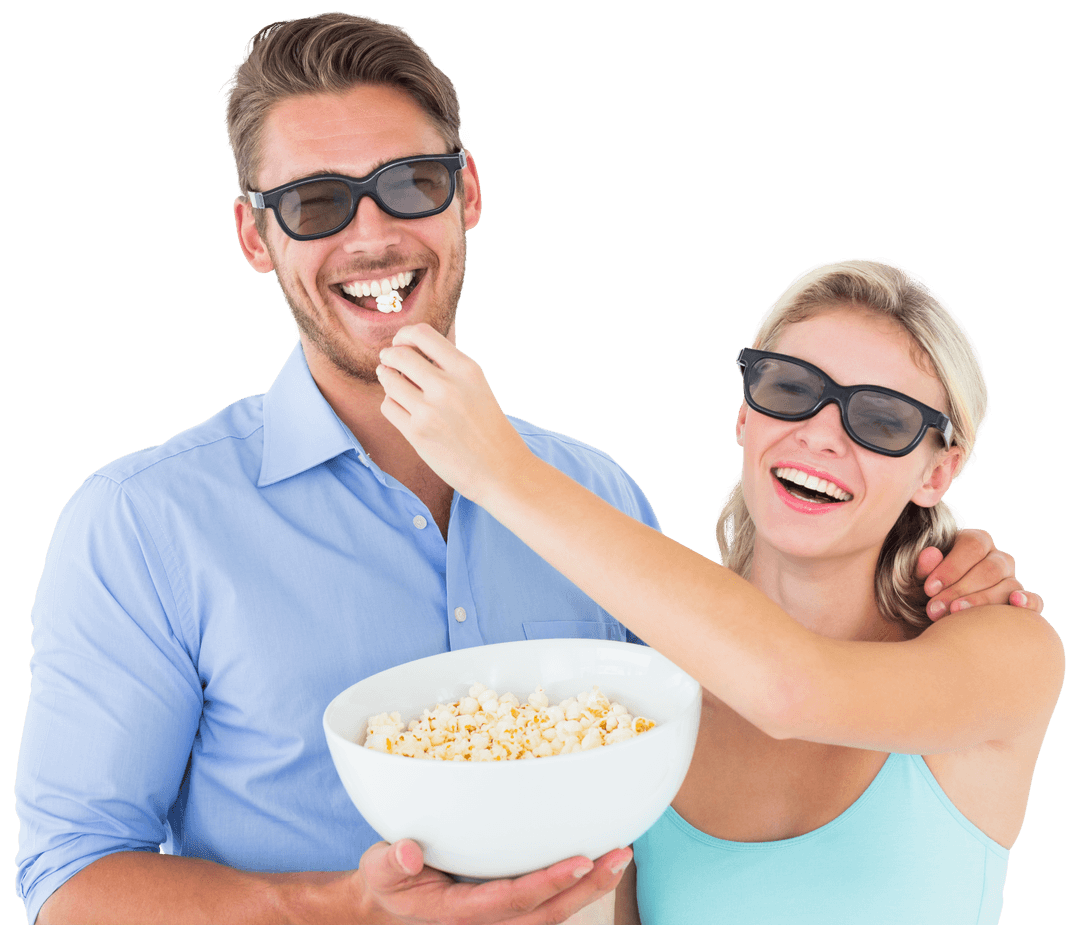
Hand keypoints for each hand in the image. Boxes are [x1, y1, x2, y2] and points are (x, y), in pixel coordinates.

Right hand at [358, 839, 632, 924]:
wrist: (390, 907)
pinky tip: (597, 863)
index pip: (513, 900)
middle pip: (547, 913)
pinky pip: (547, 905)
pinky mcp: (508, 910)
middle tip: (621, 856)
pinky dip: (576, 886)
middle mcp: (487, 922)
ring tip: (621, 856)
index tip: (582, 859)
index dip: (549, 882)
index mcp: (459, 913)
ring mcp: (500, 919)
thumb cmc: (389, 883)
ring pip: (554, 913)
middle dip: (588, 888)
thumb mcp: (380, 869)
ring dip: (591, 888)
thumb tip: (408, 854)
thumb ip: (391, 862)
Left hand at [377, 323, 531, 504]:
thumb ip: (450, 364)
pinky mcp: (416, 433)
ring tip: (395, 384)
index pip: (422, 334)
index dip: (404, 335)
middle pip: (399, 354)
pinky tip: (402, 407)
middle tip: (389, 361)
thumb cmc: (490, 428)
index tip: (402, 342)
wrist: (501, 471)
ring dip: (388, 378)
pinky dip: (392, 403)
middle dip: (390, 356)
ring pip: (389, 379)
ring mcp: (429, 410)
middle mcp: (447, 386)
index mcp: (466, 369)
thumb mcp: (478, 386)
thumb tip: (417, 343)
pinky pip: (388, 406)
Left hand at [916, 528, 1044, 620]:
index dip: (951, 567)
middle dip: (960, 589)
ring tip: (955, 614)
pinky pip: (1034, 601)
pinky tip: (1014, 603)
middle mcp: (998, 558)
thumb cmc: (928, 588)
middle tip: (934, 608)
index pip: (972, 546)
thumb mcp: (919, 576)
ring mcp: (1012, 579)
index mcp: (975, 541)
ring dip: (982, 601)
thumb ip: (922, 565)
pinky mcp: (1022, 602)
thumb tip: (930, 554)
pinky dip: (1028, 602)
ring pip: (1009, 586)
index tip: (929, 588)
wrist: (937, 611)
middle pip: (990, 568)